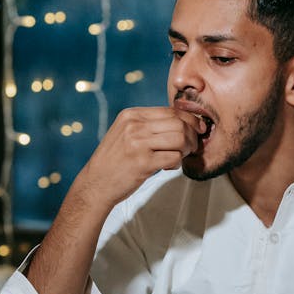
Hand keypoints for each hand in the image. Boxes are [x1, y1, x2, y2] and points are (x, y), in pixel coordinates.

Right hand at [82, 106, 204, 208]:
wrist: (96, 183)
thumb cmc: (115, 160)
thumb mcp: (126, 133)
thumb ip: (148, 124)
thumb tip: (182, 121)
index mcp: (131, 115)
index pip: (171, 110)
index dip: (190, 120)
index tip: (198, 129)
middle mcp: (134, 126)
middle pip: (179, 123)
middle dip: (192, 135)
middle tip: (192, 147)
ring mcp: (138, 143)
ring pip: (180, 139)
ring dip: (187, 149)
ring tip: (181, 156)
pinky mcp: (142, 163)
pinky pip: (174, 158)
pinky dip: (177, 163)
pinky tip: (169, 167)